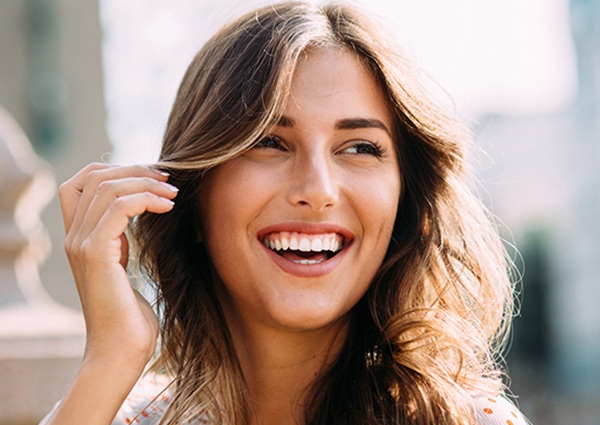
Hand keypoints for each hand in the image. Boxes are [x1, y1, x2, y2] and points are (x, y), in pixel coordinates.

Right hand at [59, 163, 176, 367]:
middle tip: (169, 178)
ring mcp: (81, 244)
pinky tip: (169, 207)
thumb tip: (145, 210)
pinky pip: (118, 208)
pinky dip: (146, 199)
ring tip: (174, 193)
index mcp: (80, 237)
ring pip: (107, 187)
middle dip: (135, 169)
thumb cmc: (130, 315)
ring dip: (146, 182)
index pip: (80, 182)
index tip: (153, 176)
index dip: (115, 169)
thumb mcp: (125, 266)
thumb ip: (123, 239)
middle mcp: (74, 236)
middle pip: (94, 176)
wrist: (121, 351)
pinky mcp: (95, 254)